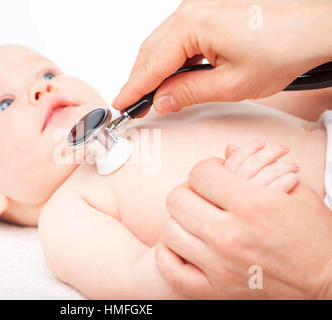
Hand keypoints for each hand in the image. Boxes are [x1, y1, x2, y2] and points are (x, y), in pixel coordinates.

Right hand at [113, 0, 331, 113]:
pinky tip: (174, 73)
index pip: (151, 64)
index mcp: (192, 24)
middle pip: (151, 50)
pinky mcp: (211, 9)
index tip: (120, 104)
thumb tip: (162, 100)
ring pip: (163, 42)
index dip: (133, 89)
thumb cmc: (285, 48)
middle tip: (133, 104)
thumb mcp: (231, 84)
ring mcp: (201, 6)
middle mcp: (192, 9)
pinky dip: (171, 56)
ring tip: (151, 93)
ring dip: (155, 68)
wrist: (318, 25)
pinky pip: (179, 35)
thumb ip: (189, 93)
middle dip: (139, 78)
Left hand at [156, 141, 331, 298]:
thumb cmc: (315, 235)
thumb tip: (225, 150)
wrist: (327, 280)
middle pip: (177, 199)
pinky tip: (183, 244)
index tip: (215, 174)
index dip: (206, 169)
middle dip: (189, 191)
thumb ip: (258, 165)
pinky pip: (172, 270)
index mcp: (253, 206)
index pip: (200, 174)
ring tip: (196, 219)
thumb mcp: (296, 191)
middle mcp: (231, 236)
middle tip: (203, 195)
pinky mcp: (216, 290)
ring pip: (170, 231)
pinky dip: (169, 255)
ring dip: (180, 221)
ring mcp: (220, 266)